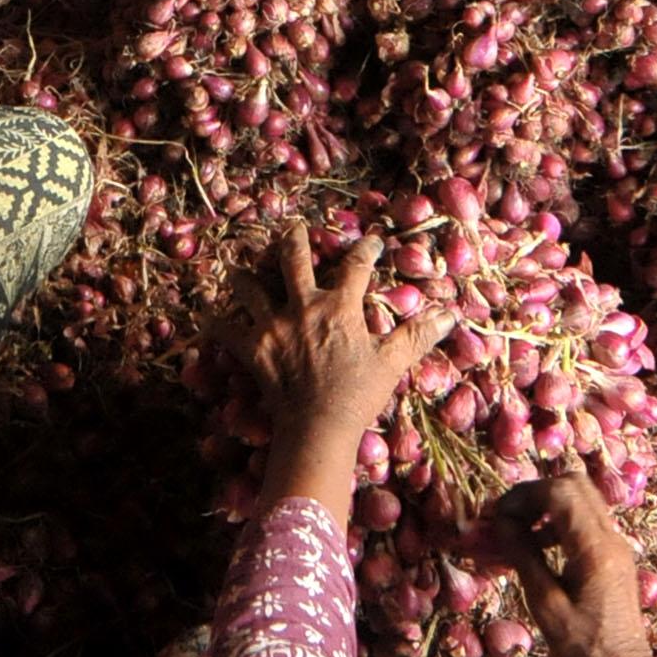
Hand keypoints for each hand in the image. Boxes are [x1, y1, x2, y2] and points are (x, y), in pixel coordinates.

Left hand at [227, 226, 452, 495]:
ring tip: (240, 265)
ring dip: (245, 275)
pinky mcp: (252, 349)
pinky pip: (225, 329)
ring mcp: (273, 326)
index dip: (366, 249)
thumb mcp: (392, 362)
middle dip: (293, 239)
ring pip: (250, 287)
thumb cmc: (358, 395)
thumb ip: (417, 334)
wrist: (318, 428)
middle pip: (293, 259)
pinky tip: (207, 314)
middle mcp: (302, 306)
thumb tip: (449, 314)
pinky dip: (216, 321)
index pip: (356, 266)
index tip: (372, 239)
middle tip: (293, 228)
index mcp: (339, 306)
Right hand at [488, 478, 656, 656]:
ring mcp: (617, 547)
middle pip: (575, 486)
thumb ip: (525, 557)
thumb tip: (502, 522)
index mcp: (595, 549)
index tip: (496, 516)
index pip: (561, 493)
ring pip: (582, 501)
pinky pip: (587, 523)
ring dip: (547, 508)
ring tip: (517, 536)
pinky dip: (559, 525)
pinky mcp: (614, 559)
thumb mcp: (545, 606)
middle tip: (507, 518)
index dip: (524, 496)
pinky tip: (538, 551)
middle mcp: (612, 539)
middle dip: (536, 494)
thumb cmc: (583, 652)